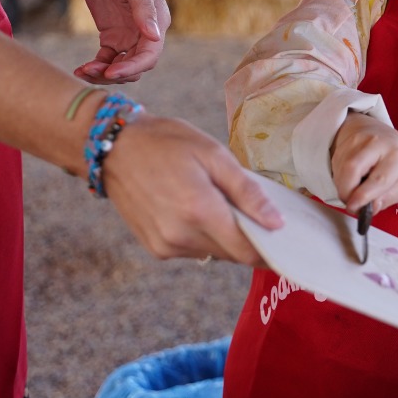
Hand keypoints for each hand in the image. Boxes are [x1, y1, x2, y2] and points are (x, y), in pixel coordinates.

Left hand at [71, 0, 169, 82]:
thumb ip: (143, 8)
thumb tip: (154, 36)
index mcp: (157, 21)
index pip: (150, 54)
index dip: (133, 66)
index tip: (112, 71)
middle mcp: (145, 33)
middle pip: (135, 66)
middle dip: (115, 73)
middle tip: (91, 71)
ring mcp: (128, 35)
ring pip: (121, 66)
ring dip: (104, 73)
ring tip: (83, 70)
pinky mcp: (111, 35)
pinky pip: (106, 59)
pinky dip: (96, 66)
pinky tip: (81, 69)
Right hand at [99, 114, 280, 264]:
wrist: (113, 147)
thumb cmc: (167, 143)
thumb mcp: (214, 155)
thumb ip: (247, 192)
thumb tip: (276, 223)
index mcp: (199, 211)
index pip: (248, 251)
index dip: (270, 249)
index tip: (285, 239)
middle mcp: (181, 236)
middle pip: (233, 254)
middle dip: (249, 238)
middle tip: (254, 211)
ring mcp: (165, 246)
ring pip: (214, 253)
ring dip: (225, 237)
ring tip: (220, 204)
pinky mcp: (155, 248)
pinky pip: (194, 250)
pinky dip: (204, 236)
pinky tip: (197, 211)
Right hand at [331, 113, 397, 211]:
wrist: (383, 132)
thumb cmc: (396, 160)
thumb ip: (389, 197)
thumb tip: (372, 207)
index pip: (379, 179)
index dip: (364, 196)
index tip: (354, 207)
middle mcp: (378, 144)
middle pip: (352, 168)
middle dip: (346, 191)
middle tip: (350, 203)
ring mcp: (359, 139)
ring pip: (341, 168)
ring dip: (342, 186)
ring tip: (354, 189)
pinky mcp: (345, 140)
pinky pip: (336, 164)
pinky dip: (340, 177)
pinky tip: (351, 177)